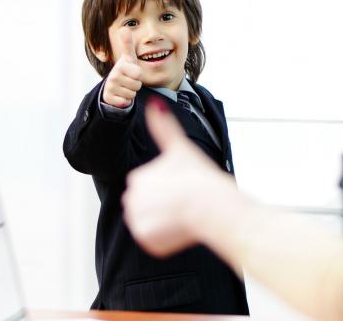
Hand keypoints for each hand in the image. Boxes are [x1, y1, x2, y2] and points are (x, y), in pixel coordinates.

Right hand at [102, 29, 142, 107]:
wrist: (113, 84)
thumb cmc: (125, 69)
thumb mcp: (128, 58)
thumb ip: (128, 44)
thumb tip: (124, 28)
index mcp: (120, 66)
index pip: (139, 74)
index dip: (138, 75)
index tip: (132, 72)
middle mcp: (113, 76)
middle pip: (137, 85)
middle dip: (135, 84)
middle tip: (129, 80)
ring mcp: (110, 88)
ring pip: (132, 94)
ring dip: (131, 92)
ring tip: (125, 86)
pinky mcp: (109, 98)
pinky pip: (125, 102)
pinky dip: (125, 100)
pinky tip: (121, 94)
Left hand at [122, 98, 236, 256]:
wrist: (211, 207)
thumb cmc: (199, 176)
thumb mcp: (180, 148)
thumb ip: (164, 127)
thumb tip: (154, 102)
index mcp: (137, 178)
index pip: (150, 186)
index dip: (169, 187)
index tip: (183, 185)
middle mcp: (131, 200)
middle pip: (150, 205)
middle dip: (165, 205)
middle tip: (186, 201)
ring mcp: (137, 222)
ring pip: (153, 223)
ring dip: (167, 222)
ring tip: (185, 214)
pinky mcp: (147, 241)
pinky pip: (156, 241)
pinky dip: (168, 238)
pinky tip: (181, 229)